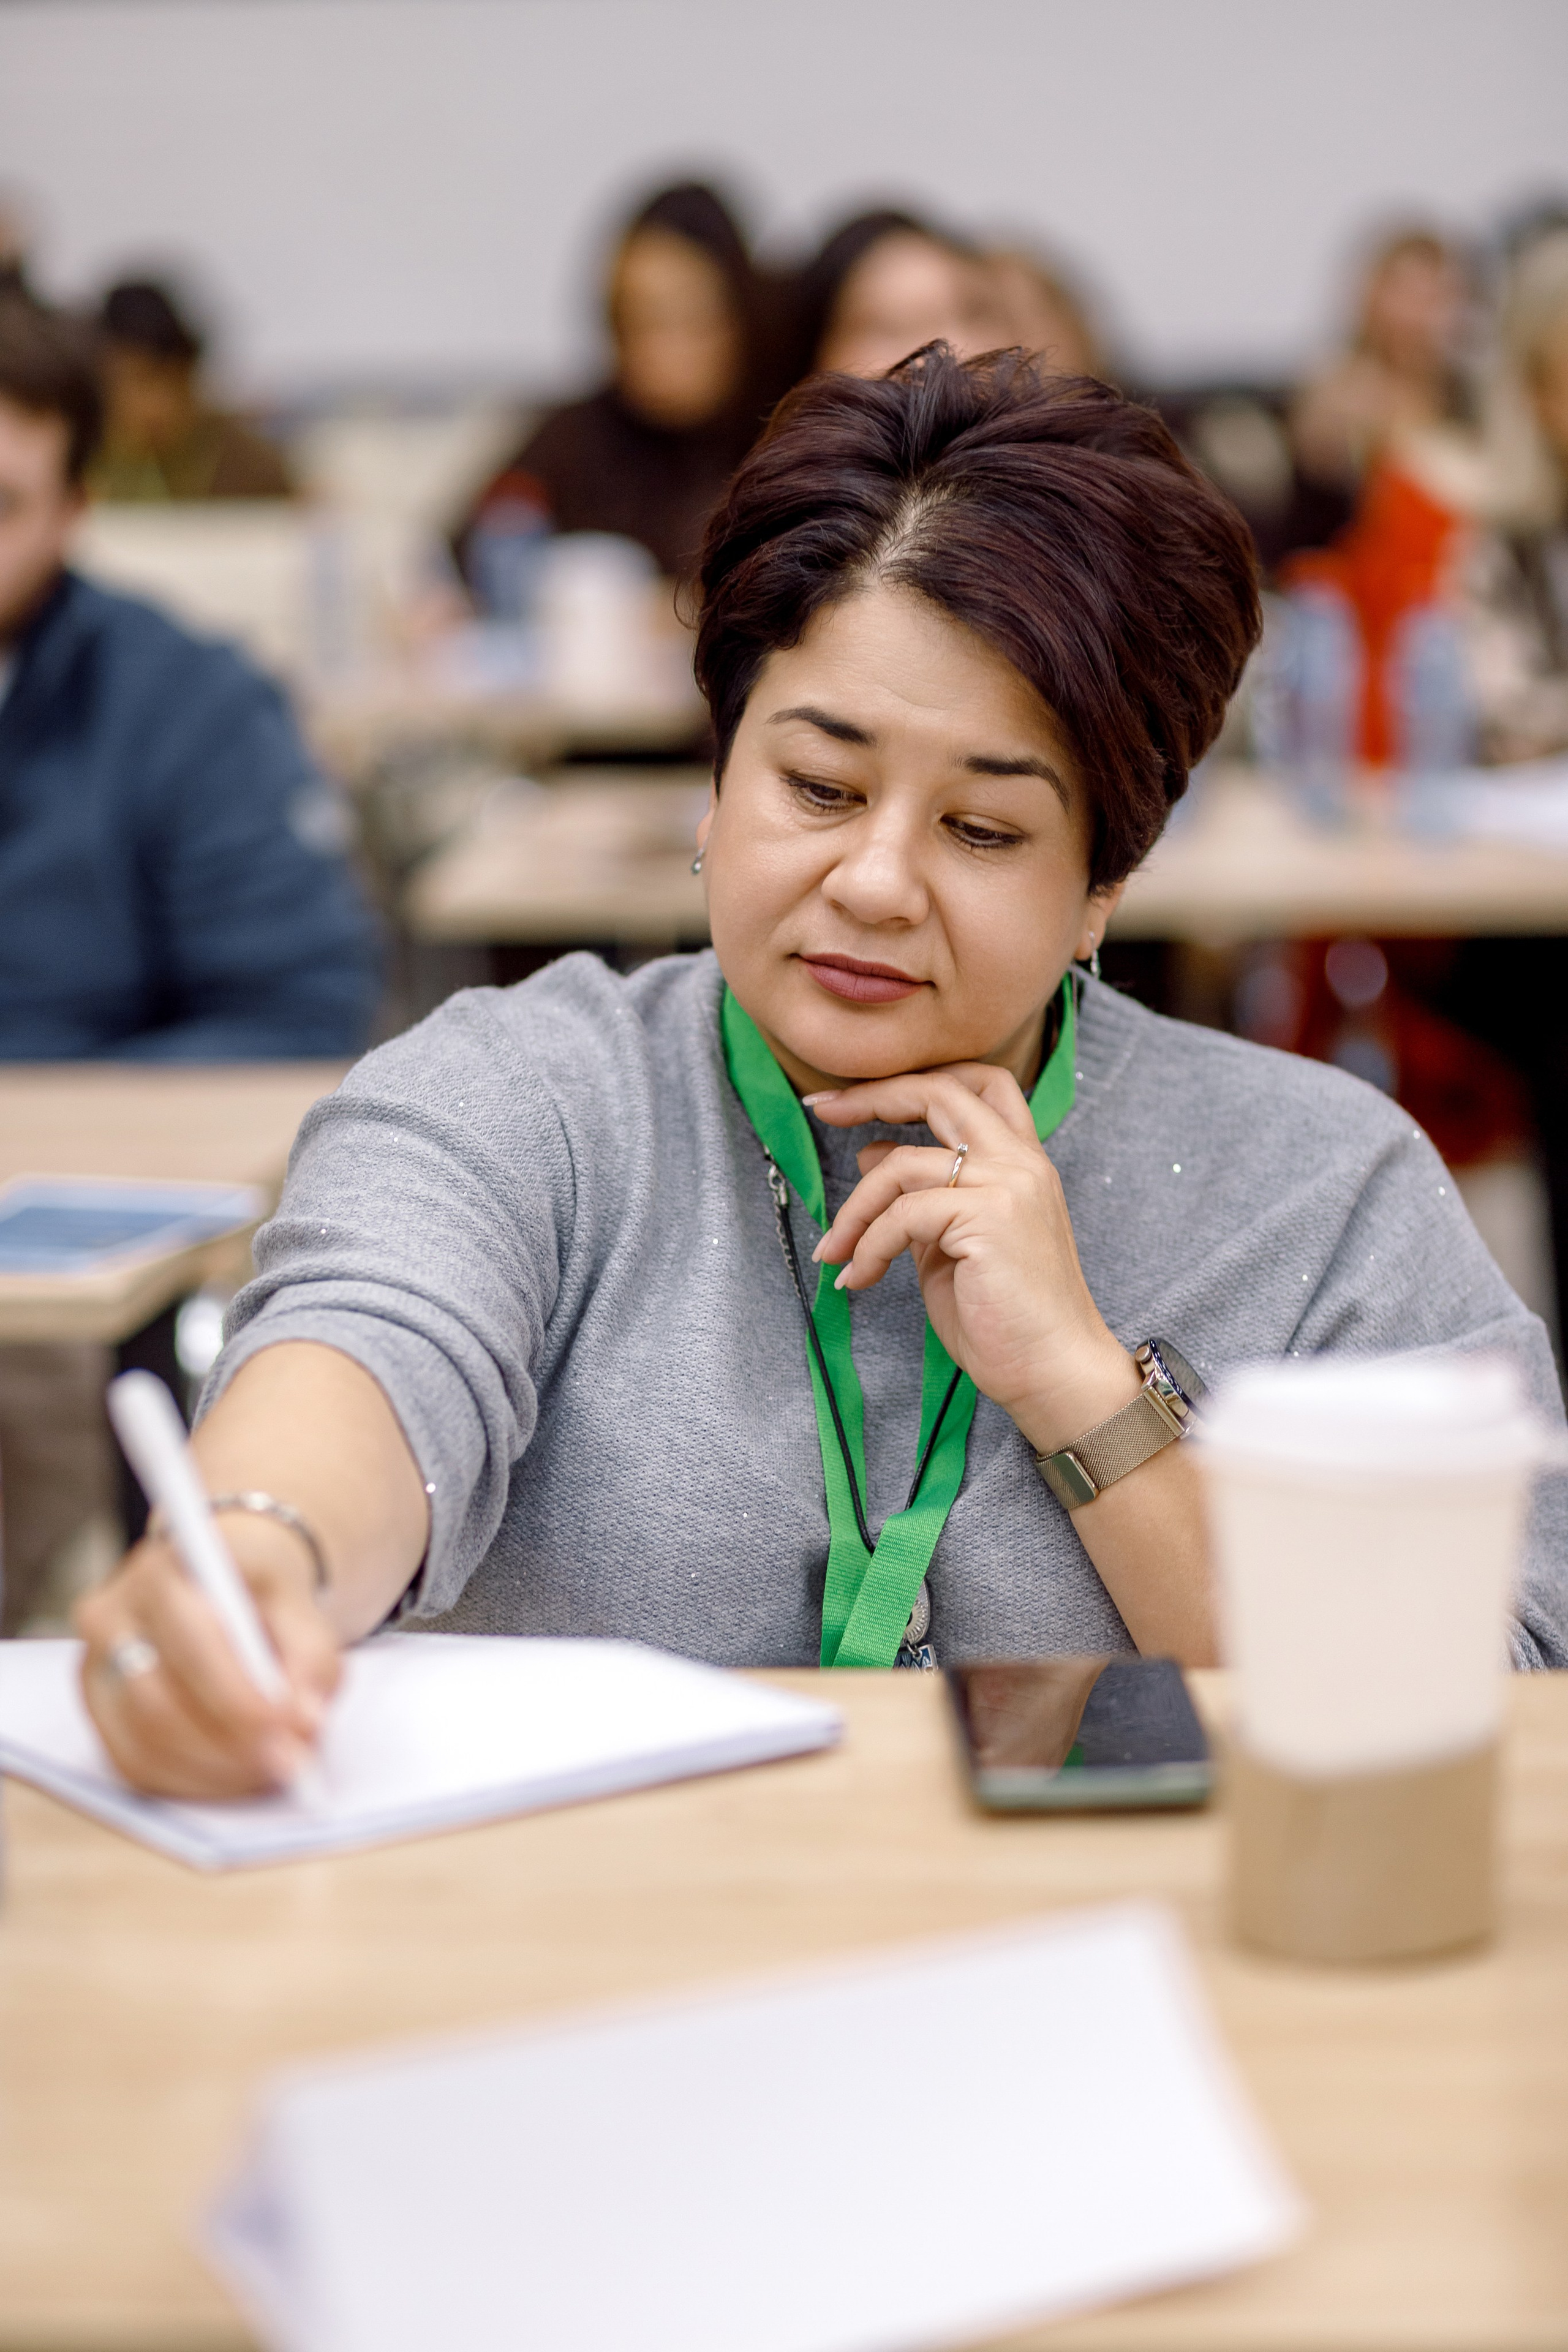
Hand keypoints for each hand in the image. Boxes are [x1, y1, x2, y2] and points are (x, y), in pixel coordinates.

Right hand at [75, 1522, 341, 1798]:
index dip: (239, 1698)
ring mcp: (94, 1671)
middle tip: (289, 1762)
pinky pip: (137, 1767)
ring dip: (217, 1770)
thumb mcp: (298, 1602)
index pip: (191, 1646)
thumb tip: (306, 1720)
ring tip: (273, 1767)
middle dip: (231, 1744)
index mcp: (158, 1572)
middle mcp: (110, 1619)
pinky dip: (195, 1781)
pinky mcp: (100, 1715)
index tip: (289, 1729)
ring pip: (145, 1745)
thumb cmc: (259, 1591)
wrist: (223, 1582)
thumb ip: (311, 1655)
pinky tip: (239, 1775)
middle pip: (158, 1704)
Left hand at [807, 1062, 1139, 1452]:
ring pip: (902, 1163)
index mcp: (1021, 1162)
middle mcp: (1021, 1162)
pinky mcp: (990, 1216)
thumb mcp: (948, 1244)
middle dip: (872, 1095)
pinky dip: (869, 1246)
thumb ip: (918, 1196)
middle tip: (821, 1111)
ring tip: (834, 1251)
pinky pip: (902, 1215)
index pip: (976, 1084)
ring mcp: (1009, 1184)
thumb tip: (870, 1153)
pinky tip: (860, 1278)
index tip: (851, 1100)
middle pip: (940, 1092)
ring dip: (854, 1209)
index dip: (912, 1081)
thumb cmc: (1003, 1319)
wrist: (1053, 1372)